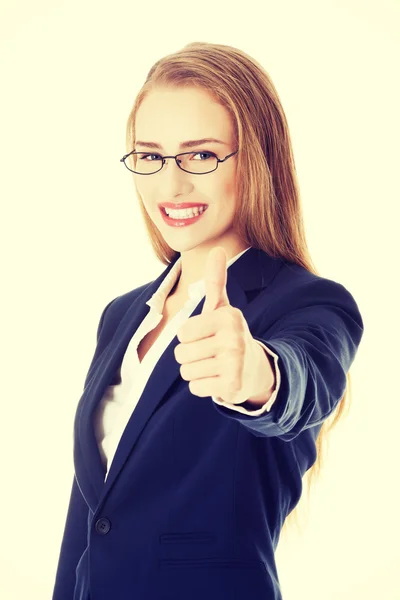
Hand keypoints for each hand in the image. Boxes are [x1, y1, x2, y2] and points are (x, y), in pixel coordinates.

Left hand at [174, 246, 264, 403]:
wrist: (257, 369)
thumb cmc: (230, 335)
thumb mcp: (223, 308)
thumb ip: (216, 281)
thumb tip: (217, 248)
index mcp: (229, 317)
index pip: (182, 332)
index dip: (189, 336)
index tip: (207, 336)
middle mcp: (233, 339)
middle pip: (181, 354)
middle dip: (190, 356)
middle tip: (210, 354)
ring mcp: (234, 364)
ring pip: (186, 372)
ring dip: (195, 371)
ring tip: (214, 365)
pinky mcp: (232, 387)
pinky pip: (195, 388)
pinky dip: (203, 386)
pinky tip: (218, 379)